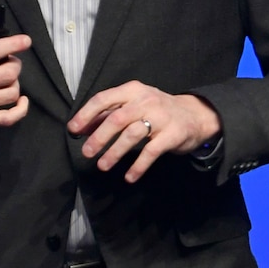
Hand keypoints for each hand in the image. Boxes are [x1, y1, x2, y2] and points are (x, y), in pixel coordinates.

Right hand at [0, 0, 33, 135]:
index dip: (12, 45)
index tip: (26, 41)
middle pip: (7, 74)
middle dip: (14, 65)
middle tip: (11, 62)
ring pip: (10, 93)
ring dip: (15, 84)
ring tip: (8, 79)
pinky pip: (7, 119)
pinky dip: (20, 110)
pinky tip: (21, 100)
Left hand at [68, 82, 220, 182]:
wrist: (195, 115)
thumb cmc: (156, 111)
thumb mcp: (133, 105)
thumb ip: (108, 114)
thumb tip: (81, 128)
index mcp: (132, 91)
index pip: (104, 99)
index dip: (86, 115)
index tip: (73, 130)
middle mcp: (146, 101)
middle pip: (117, 118)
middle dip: (99, 137)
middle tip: (86, 153)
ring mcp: (161, 117)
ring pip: (132, 135)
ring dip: (115, 152)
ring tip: (103, 165)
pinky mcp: (172, 135)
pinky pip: (151, 152)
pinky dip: (138, 166)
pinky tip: (129, 177)